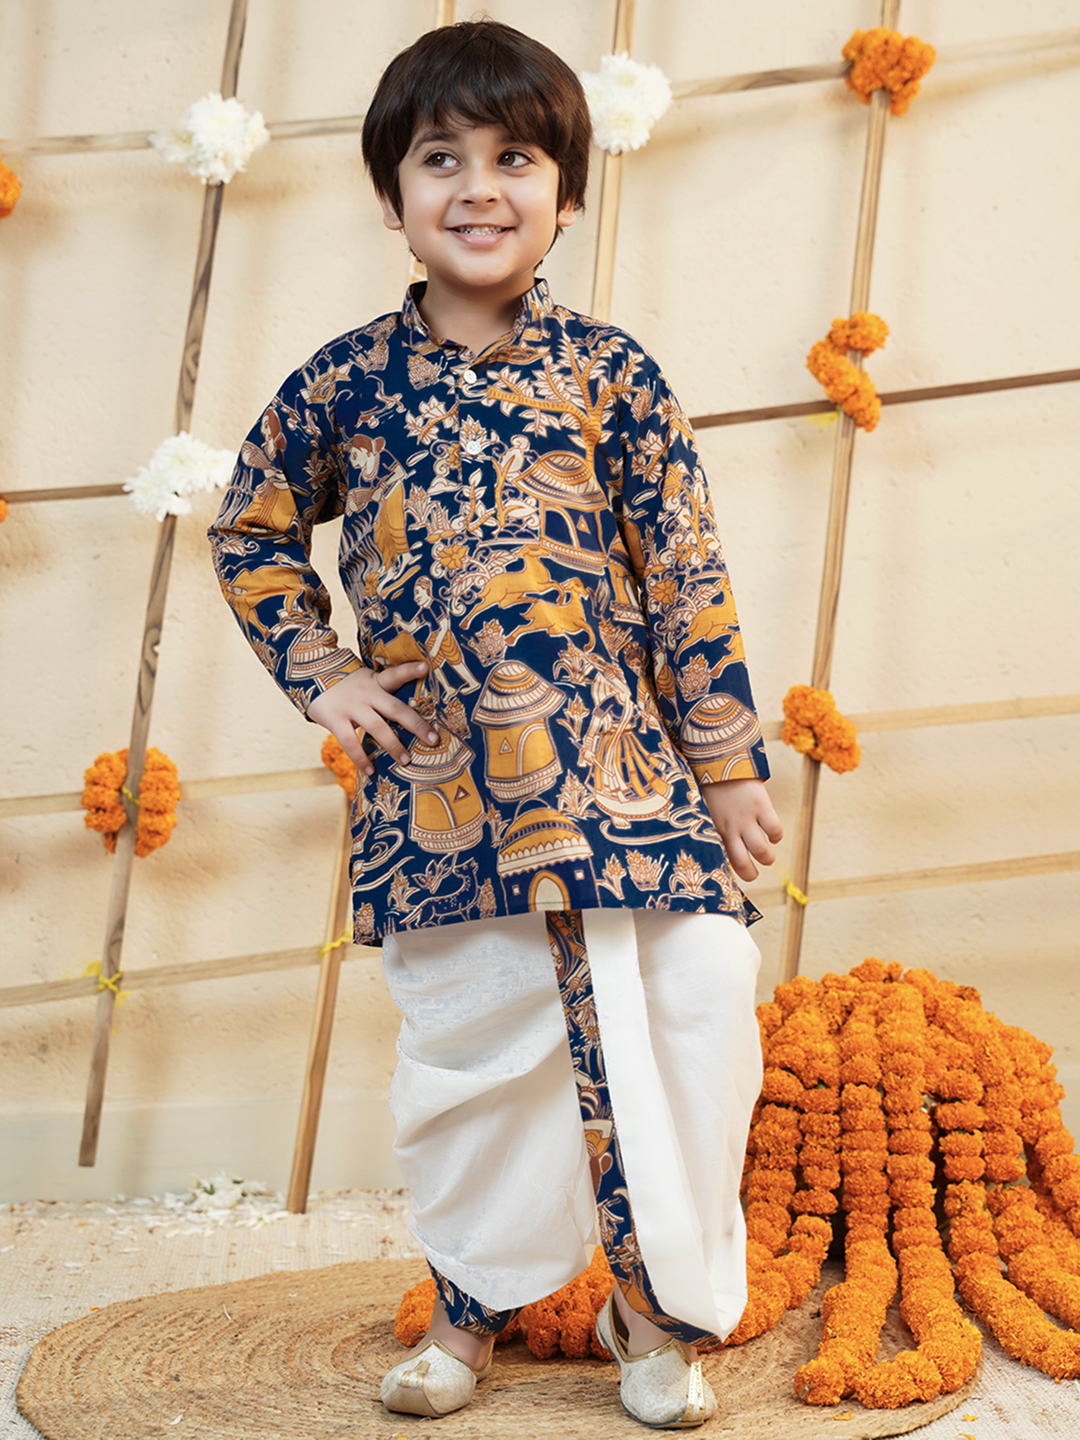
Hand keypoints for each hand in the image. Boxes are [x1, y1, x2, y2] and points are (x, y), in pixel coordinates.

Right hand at [307, 663, 436, 776]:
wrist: (311, 680)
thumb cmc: (348, 687)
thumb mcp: (367, 682)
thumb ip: (384, 694)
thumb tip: (409, 719)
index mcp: (376, 682)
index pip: (395, 674)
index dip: (410, 671)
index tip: (426, 667)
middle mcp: (367, 694)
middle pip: (395, 709)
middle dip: (416, 725)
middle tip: (434, 740)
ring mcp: (351, 707)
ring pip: (377, 728)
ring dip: (393, 746)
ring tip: (406, 761)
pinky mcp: (336, 720)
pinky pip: (351, 742)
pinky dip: (361, 758)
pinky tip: (371, 771)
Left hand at [699, 777, 782, 883]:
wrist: (720, 759)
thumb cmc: (709, 784)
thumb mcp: (705, 809)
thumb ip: (711, 825)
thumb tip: (712, 841)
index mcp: (715, 829)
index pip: (723, 859)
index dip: (728, 869)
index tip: (732, 872)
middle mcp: (731, 828)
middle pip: (744, 863)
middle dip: (751, 873)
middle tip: (754, 873)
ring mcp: (747, 818)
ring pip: (762, 850)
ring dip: (766, 858)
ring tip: (766, 857)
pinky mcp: (762, 806)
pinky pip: (775, 829)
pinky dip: (776, 835)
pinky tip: (773, 835)